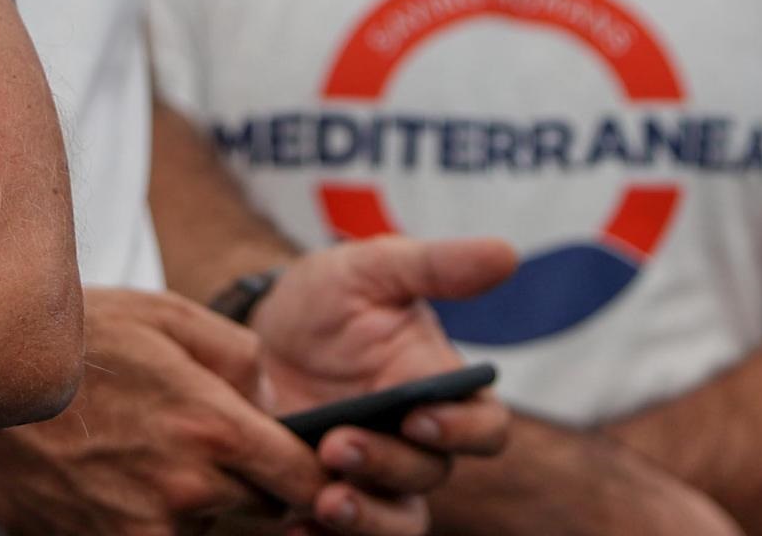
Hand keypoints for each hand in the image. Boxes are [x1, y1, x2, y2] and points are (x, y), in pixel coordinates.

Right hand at [0, 287, 368, 535]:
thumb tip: (272, 402)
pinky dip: (164, 521)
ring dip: (211, 508)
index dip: (314, 475)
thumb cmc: (76, 342)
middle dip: (262, 489)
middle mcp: (186, 489)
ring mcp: (143, 528)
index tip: (313, 467)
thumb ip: (241, 357)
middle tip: (232, 454)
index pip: (300, 479)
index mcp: (211, 426)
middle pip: (265, 516)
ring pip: (214, 533)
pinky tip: (136, 480)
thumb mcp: (169, 317)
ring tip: (167, 459)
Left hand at [250, 237, 521, 522]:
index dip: (463, 430)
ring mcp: (373, 475)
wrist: (255, 329)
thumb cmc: (327, 297)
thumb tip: (507, 254)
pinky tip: (294, 531)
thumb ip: (435, 266)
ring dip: (365, 518)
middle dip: (388, 464)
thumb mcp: (371, 269)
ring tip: (323, 501)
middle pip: (430, 475)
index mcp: (440, 389)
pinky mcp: (325, 496)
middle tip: (337, 444)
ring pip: (397, 520)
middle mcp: (415, 442)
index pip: (485, 426)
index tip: (418, 416)